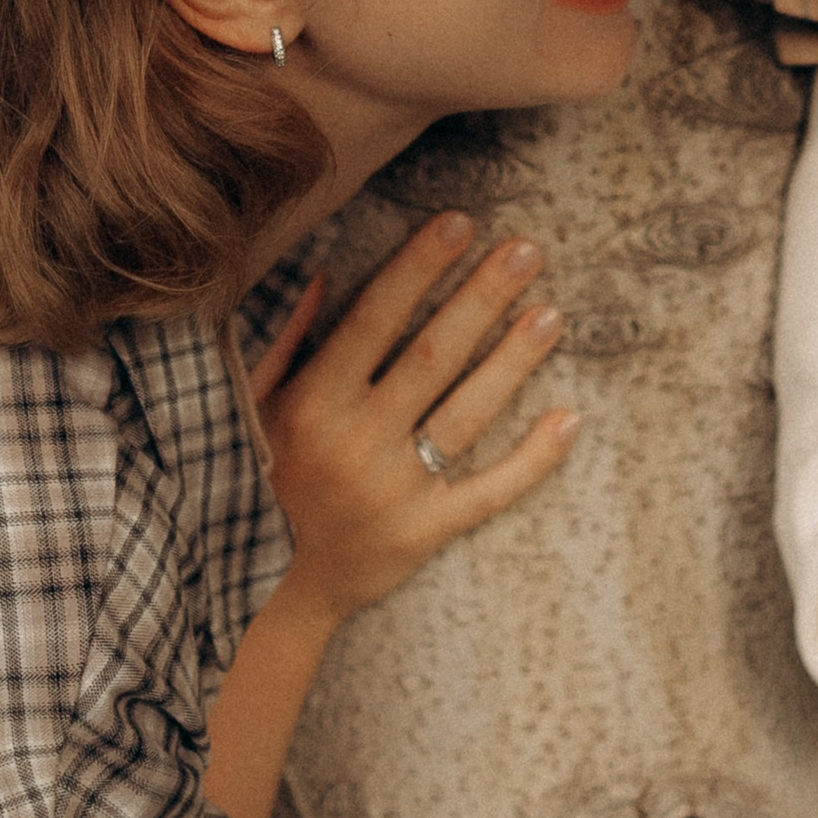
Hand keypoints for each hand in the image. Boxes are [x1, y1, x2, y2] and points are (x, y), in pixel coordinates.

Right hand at [253, 211, 577, 624]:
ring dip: (513, 361)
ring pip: (467, 414)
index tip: (460, 223)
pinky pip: (489, 492)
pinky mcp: (424, 533)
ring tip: (552, 314)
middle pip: (433, 356)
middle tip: (528, 250)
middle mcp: (356, 442)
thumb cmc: (252, 486)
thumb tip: (322, 270)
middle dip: (481, 297)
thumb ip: (281, 342)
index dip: (419, 268)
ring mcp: (395, 490)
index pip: (375, 319)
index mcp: (310, 404)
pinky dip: (533, 459)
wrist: (260, 594)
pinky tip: (569, 419)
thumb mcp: (247, 411)